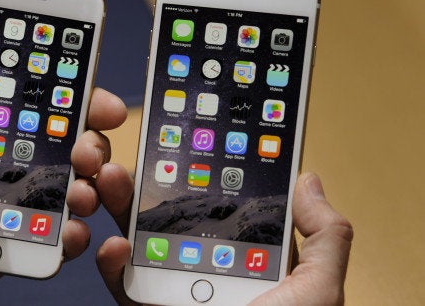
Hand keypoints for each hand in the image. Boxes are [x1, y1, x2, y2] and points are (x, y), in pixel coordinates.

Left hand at [0, 21, 128, 304]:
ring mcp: (12, 203)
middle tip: (88, 152)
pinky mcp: (12, 241)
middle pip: (67, 148)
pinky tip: (71, 231)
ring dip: (91, 188)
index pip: (42, 108)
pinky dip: (72, 235)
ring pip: (70, 191)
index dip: (79, 100)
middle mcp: (5, 163)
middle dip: (92, 145)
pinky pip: (52, 238)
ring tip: (83, 192)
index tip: (101, 102)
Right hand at [96, 172, 352, 304]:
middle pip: (172, 216)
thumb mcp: (318, 291)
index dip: (200, 174)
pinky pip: (123, 283)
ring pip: (140, 241)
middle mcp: (208, 269)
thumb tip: (308, 181)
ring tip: (112, 181)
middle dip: (149, 184)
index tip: (182, 146)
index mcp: (248, 258)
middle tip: (136, 157)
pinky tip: (115, 245)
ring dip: (121, 208)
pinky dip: (112, 264)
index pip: (221, 205)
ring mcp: (175, 290)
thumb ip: (324, 236)